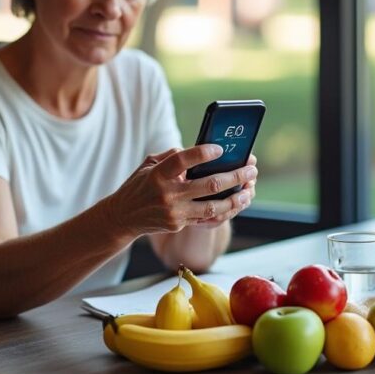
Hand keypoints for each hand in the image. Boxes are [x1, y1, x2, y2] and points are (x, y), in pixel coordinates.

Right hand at [105, 146, 257, 236]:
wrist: (123, 217)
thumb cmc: (139, 185)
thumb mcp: (149, 165)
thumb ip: (172, 156)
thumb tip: (199, 152)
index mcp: (158, 174)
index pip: (184, 160)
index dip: (203, 153)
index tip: (221, 148)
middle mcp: (168, 194)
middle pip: (208, 185)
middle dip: (234, 177)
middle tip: (251, 169)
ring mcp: (174, 213)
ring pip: (213, 207)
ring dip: (235, 199)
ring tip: (249, 190)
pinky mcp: (178, 225)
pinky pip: (206, 218)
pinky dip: (223, 211)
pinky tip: (236, 204)